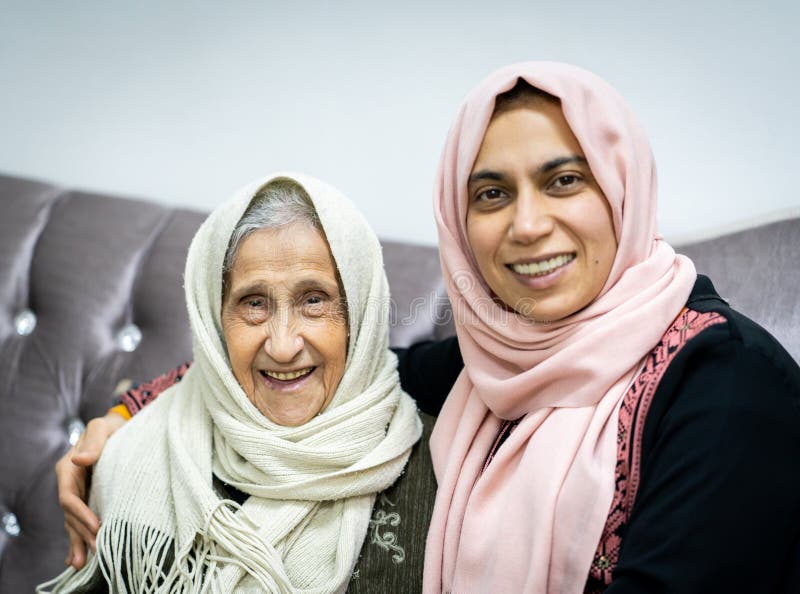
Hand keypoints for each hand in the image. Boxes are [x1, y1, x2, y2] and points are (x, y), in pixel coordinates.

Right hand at [55, 411, 126, 568]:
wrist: (119, 427)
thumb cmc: (110, 426)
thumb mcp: (102, 428)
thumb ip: (93, 443)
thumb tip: (79, 460)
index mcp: (68, 469)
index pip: (68, 496)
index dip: (79, 513)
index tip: (95, 525)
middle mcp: (69, 483)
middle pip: (70, 514)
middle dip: (80, 533)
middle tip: (95, 550)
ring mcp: (77, 492)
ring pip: (73, 521)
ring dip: (78, 541)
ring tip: (83, 562)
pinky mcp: (88, 498)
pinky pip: (80, 520)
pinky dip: (79, 537)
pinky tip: (79, 556)